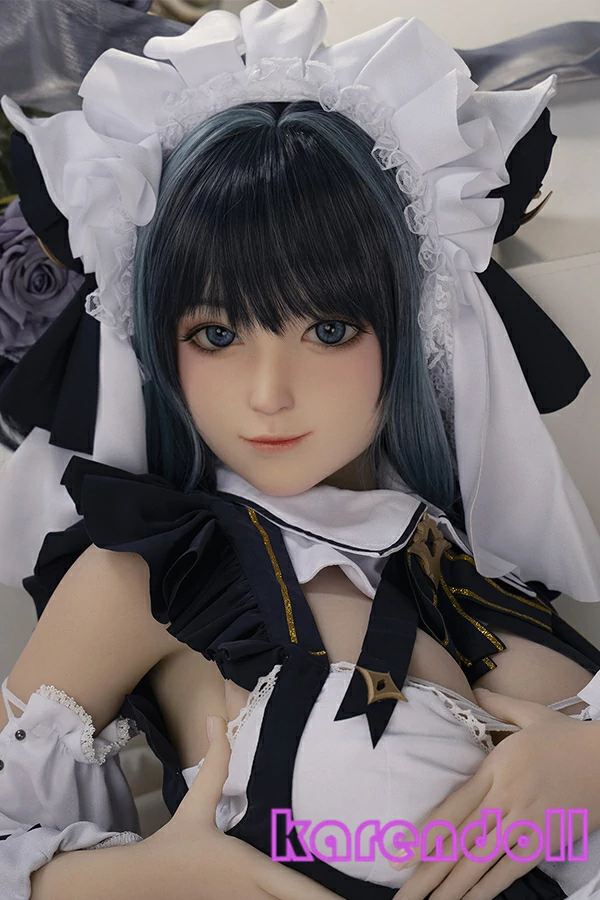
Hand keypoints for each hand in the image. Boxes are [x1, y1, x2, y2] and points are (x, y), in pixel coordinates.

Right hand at [151, 714, 343, 899]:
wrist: (144, 881)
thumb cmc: (177, 843)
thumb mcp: (196, 802)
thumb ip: (214, 761)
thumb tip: (215, 718)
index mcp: (252, 868)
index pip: (298, 890)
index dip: (327, 899)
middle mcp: (253, 895)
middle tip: (360, 895)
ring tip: (341, 898)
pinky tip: (304, 899)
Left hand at [388, 689, 599, 899]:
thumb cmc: (569, 736)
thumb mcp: (530, 713)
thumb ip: (498, 705)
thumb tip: (475, 692)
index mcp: (494, 768)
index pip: (451, 808)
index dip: (424, 835)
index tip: (399, 855)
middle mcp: (504, 798)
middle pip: (459, 841)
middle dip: (428, 871)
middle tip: (402, 896)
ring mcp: (525, 822)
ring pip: (481, 860)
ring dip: (453, 887)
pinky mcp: (547, 840)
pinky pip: (512, 869)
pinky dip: (489, 888)